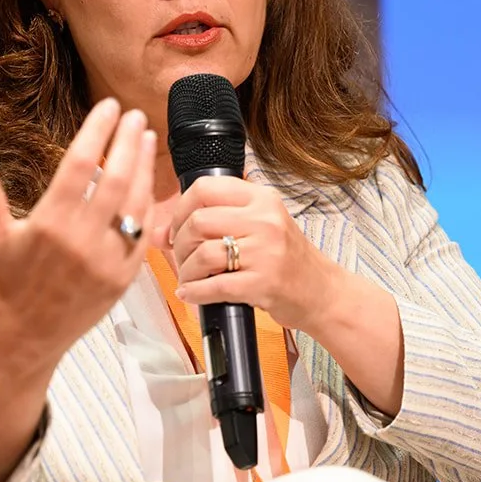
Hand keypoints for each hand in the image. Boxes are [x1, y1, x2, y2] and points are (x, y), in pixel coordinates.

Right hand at [0, 98, 156, 382]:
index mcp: (50, 224)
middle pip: (116, 178)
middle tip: (135, 115)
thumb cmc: (10, 279)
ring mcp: (108, 260)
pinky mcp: (126, 276)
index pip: (80, 164)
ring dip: (145, 167)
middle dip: (129, 142)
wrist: (29, 334)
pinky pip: (144, 233)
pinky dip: (149, 204)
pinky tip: (148, 180)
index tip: (109, 106)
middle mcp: (82, 241)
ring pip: (136, 203)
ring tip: (147, 138)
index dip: (97, 131)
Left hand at [168, 175, 338, 331]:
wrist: (321, 291)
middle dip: (180, 244)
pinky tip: (192, 293)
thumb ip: (213, 223)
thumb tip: (159, 232)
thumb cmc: (286, 259)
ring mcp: (266, 252)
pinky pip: (213, 286)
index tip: (177, 228)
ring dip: (186, 271)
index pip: (205, 188)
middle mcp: (265, 220)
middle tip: (183, 257)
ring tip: (190, 278)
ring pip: (203, 253)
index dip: (180, 209)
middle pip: (198, 221)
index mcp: (262, 198)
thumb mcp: (258, 227)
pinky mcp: (263, 283)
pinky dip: (195, 292)